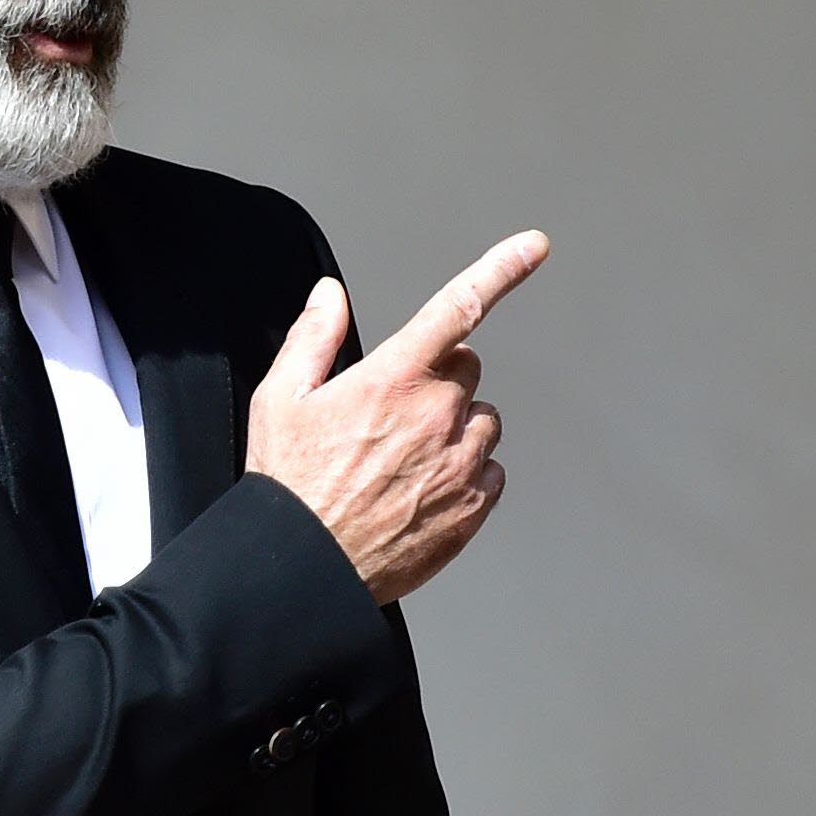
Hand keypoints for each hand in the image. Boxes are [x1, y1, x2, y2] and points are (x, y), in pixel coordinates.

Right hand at [245, 232, 548, 604]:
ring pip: (482, 420)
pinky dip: (466, 474)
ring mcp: (461, 462)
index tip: (534, 245)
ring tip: (403, 462)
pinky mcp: (473, 506)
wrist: (305, 570)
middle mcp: (437, 415)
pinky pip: (491, 471)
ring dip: (455, 429)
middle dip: (437, 379)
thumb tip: (329, 294)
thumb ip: (313, 337)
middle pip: (465, 368)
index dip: (501, 269)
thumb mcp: (281, 399)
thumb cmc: (289, 485)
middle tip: (391, 415)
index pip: (458, 308)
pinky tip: (420, 492)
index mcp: (393, 379)